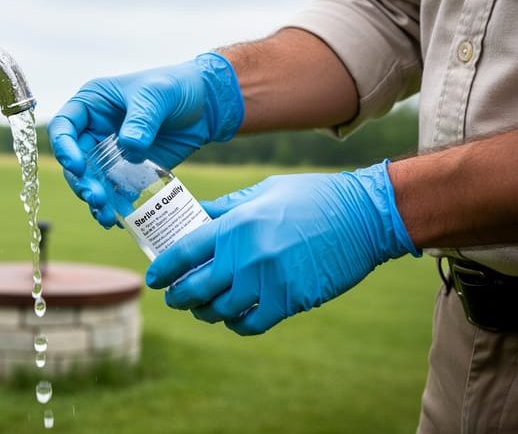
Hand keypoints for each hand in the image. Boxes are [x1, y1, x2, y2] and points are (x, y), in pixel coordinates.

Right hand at [47, 52, 242, 226]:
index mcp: (93, 104)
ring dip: (96, 200)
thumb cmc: (177, 87)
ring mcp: (111, 153)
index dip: (64, 148)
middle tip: (96, 198)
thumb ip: (142, 119)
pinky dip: (115, 206)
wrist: (207, 105)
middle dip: (81, 182)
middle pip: (75, 161)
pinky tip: (121, 220)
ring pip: (92, 181)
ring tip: (106, 217)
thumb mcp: (158, 94)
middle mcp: (96, 130)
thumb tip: (129, 147)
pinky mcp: (129, 171)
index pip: (64, 126)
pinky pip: (115, 192)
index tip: (78, 166)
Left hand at [145, 161, 419, 334]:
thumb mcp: (263, 192)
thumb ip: (226, 209)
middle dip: (178, 297)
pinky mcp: (290, 300)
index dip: (163, 270)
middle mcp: (247, 256)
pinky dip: (237, 324)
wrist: (363, 216)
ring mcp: (268, 282)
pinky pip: (251, 323)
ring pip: (220, 310)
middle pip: (195, 288)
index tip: (153, 279)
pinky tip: (233, 318)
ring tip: (202, 308)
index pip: (184, 253)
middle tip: (175, 297)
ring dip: (206, 312)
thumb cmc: (312, 197)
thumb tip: (194, 218)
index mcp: (236, 225)